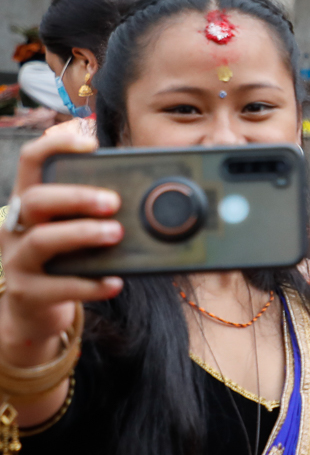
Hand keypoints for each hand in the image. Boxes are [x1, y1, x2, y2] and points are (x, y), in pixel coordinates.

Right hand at [0, 126, 122, 368]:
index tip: (89, 142)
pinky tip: (115, 282)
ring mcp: (18, 261)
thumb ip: (94, 209)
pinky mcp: (29, 293)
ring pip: (43, 240)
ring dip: (83, 234)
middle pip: (35, 199)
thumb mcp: (71, 229)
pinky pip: (59, 287)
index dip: (55, 144)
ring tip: (117, 234)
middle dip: (76, 196)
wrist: (33, 312)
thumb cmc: (64, 261)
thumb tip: (147, 192)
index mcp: (29, 202)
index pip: (30, 161)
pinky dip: (90, 284)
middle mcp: (16, 227)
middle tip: (113, 201)